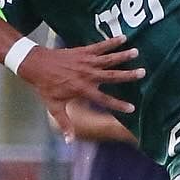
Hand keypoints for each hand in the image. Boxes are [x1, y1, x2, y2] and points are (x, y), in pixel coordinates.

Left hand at [14, 37, 143, 134]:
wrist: (36, 65)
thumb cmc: (45, 86)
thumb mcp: (54, 106)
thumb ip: (64, 123)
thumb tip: (69, 141)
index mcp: (82, 89)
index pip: (104, 99)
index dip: (118, 104)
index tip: (132, 108)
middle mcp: (87, 75)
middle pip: (111, 75)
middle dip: (128, 75)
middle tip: (143, 73)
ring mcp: (86, 62)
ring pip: (108, 59)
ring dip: (123, 55)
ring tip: (137, 52)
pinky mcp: (83, 51)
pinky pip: (100, 46)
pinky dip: (111, 42)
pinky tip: (124, 38)